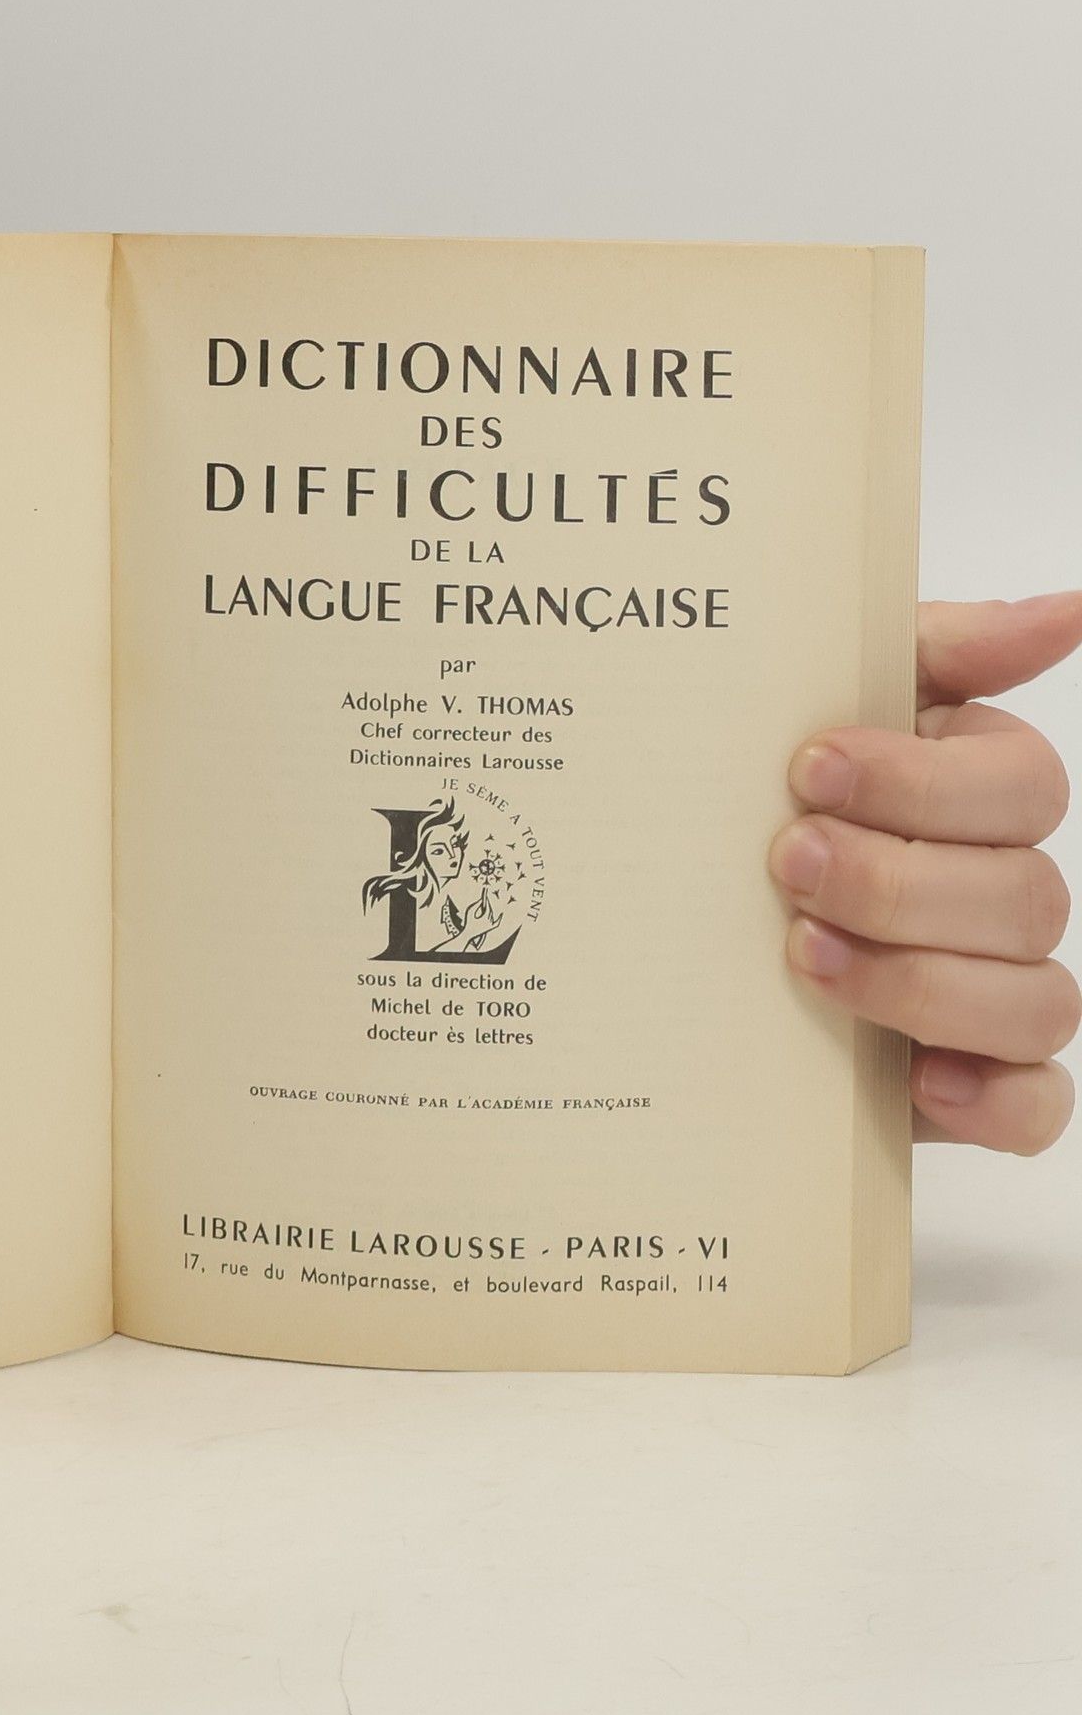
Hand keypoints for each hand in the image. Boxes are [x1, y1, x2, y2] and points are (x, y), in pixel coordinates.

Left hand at [770, 595, 1081, 1155]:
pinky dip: (992, 1097)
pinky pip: (1036, 1105)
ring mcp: (997, 993)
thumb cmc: (762, 803)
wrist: (671, 939)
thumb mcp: (817, 703)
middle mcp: (1002, 894)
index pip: (1023, 785)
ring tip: (799, 957)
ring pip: (1035, 999)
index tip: (808, 768)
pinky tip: (922, 1083)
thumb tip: (1064, 608)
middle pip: (1024, 894)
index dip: (923, 782)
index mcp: (976, 797)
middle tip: (786, 863)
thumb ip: (933, 650)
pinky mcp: (974, 1085)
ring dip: (918, 981)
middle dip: (897, 881)